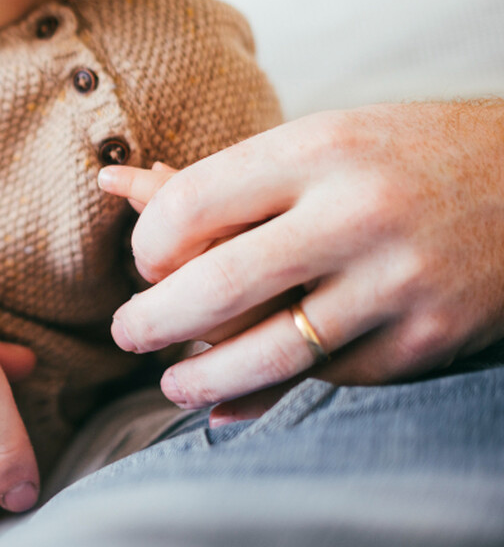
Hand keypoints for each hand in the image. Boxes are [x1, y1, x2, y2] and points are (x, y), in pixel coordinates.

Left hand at [98, 101, 503, 419]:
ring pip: (269, 353)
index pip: (190, 207)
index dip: (147, 246)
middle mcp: (355, 215)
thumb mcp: (319, 142)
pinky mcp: (428, 338)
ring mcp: (396, 282)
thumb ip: (227, 181)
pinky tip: (233, 404)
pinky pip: (328, 378)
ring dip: (202, 380)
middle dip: (151, 323)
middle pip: (215, 288)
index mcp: (317, 150)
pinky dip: (271, 396)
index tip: (144, 264)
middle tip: (127, 334)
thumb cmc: (404, 157)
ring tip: (172, 384)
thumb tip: (117, 189)